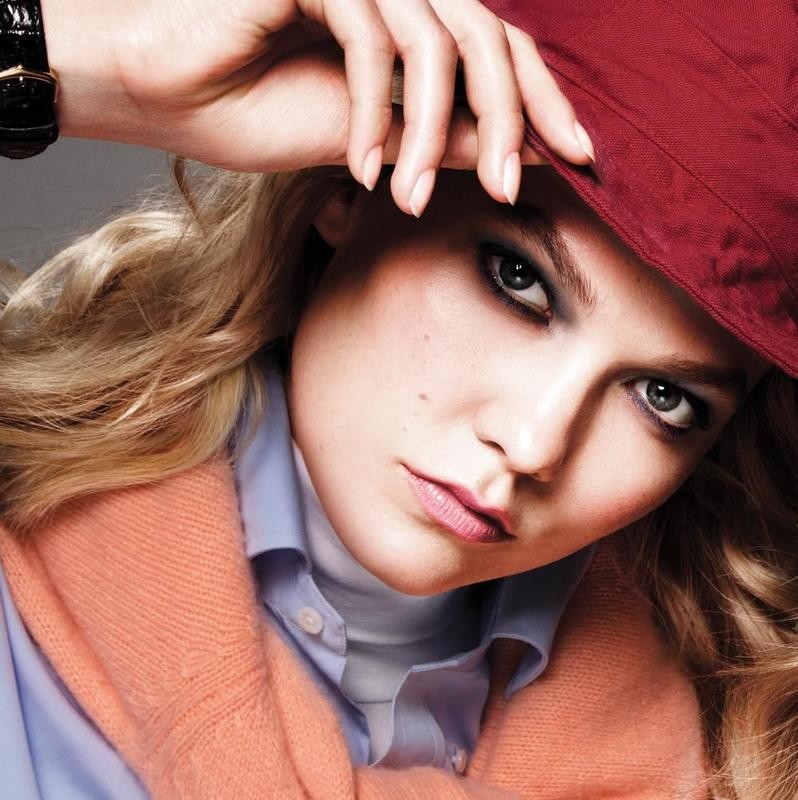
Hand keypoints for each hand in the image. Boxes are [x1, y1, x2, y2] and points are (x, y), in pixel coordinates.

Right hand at [42, 0, 594, 215]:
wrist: (170, 92)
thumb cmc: (258, 112)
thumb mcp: (372, 144)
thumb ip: (441, 139)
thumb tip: (514, 155)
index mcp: (417, 29)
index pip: (503, 56)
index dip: (547, 103)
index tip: (582, 159)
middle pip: (489, 42)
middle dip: (511, 119)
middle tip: (511, 189)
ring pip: (439, 44)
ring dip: (431, 132)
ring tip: (411, 200)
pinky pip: (374, 42)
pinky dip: (371, 113)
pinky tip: (356, 169)